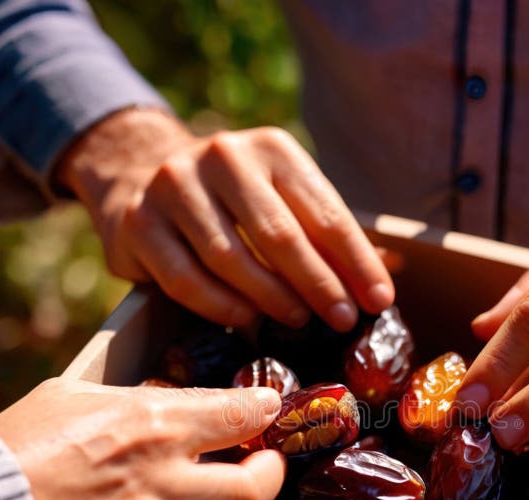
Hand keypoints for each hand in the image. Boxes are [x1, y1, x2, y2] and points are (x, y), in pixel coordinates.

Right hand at [0, 378, 285, 499]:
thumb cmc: (13, 451)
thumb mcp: (73, 398)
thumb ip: (138, 400)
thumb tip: (181, 402)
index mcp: (150, 430)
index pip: (237, 417)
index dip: (263, 410)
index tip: (269, 409)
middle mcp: (161, 487)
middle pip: (255, 486)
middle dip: (271, 471)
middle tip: (266, 465)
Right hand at [55, 109, 393, 331]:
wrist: (144, 175)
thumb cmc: (237, 201)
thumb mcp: (285, 198)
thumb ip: (327, 235)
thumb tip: (387, 281)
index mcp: (272, 149)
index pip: (324, 212)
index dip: (356, 262)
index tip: (380, 301)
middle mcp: (222, 157)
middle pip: (279, 235)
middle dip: (319, 284)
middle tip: (343, 320)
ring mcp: (174, 187)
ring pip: (230, 258)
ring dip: (271, 298)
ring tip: (299, 322)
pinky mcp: (141, 223)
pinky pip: (186, 278)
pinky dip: (220, 306)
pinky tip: (246, 321)